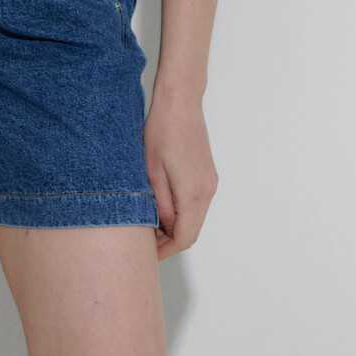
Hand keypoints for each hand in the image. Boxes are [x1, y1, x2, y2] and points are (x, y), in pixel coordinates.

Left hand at [143, 90, 217, 258]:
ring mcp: (210, 182)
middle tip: (145, 239)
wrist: (180, 103)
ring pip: (195, 219)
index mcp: (193, 193)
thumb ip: (161, 204)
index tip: (146, 252)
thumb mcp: (152, 172)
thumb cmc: (161, 132)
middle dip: (169, 241)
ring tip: (150, 220)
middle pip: (192, 232)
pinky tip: (163, 204)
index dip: (164, 250)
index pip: (183, 238)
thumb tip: (164, 228)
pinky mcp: (208, 175)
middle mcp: (207, 191)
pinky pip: (197, 204)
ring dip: (176, 226)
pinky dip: (183, 212)